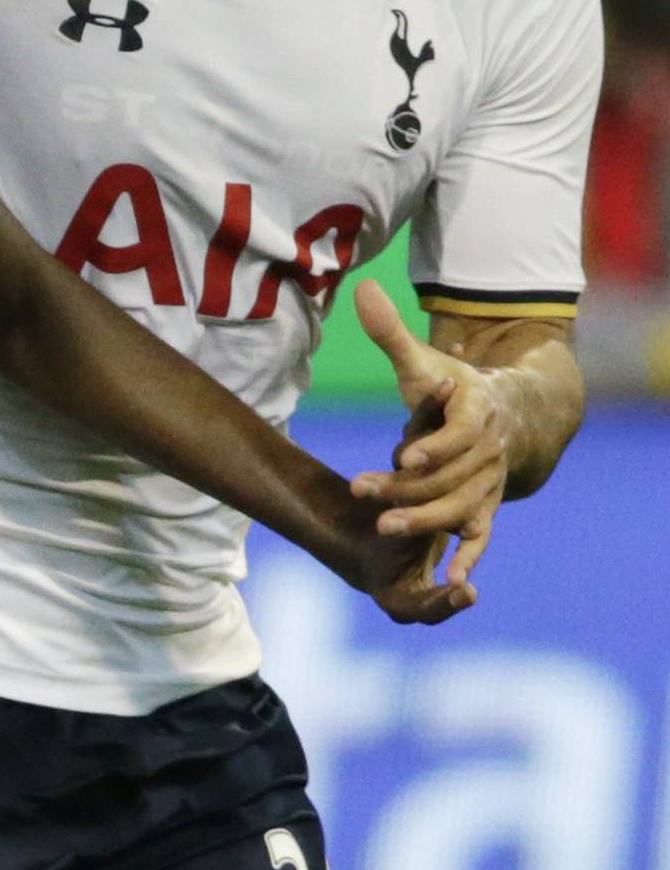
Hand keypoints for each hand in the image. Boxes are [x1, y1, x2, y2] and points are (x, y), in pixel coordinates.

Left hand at [349, 279, 508, 584]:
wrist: (509, 419)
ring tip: (383, 528)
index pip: (459, 431)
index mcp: (477, 410)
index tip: (404, 457)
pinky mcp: (486, 508)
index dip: (434, 444)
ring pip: (458, 507)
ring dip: (424, 521)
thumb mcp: (425, 363)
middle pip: (448, 475)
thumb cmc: (455, 393)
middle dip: (408, 487)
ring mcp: (489, 482)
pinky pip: (481, 535)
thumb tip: (360, 288)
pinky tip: (455, 580)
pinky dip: (470, 556)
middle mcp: (488, 450)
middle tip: (366, 495)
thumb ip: (391, 333)